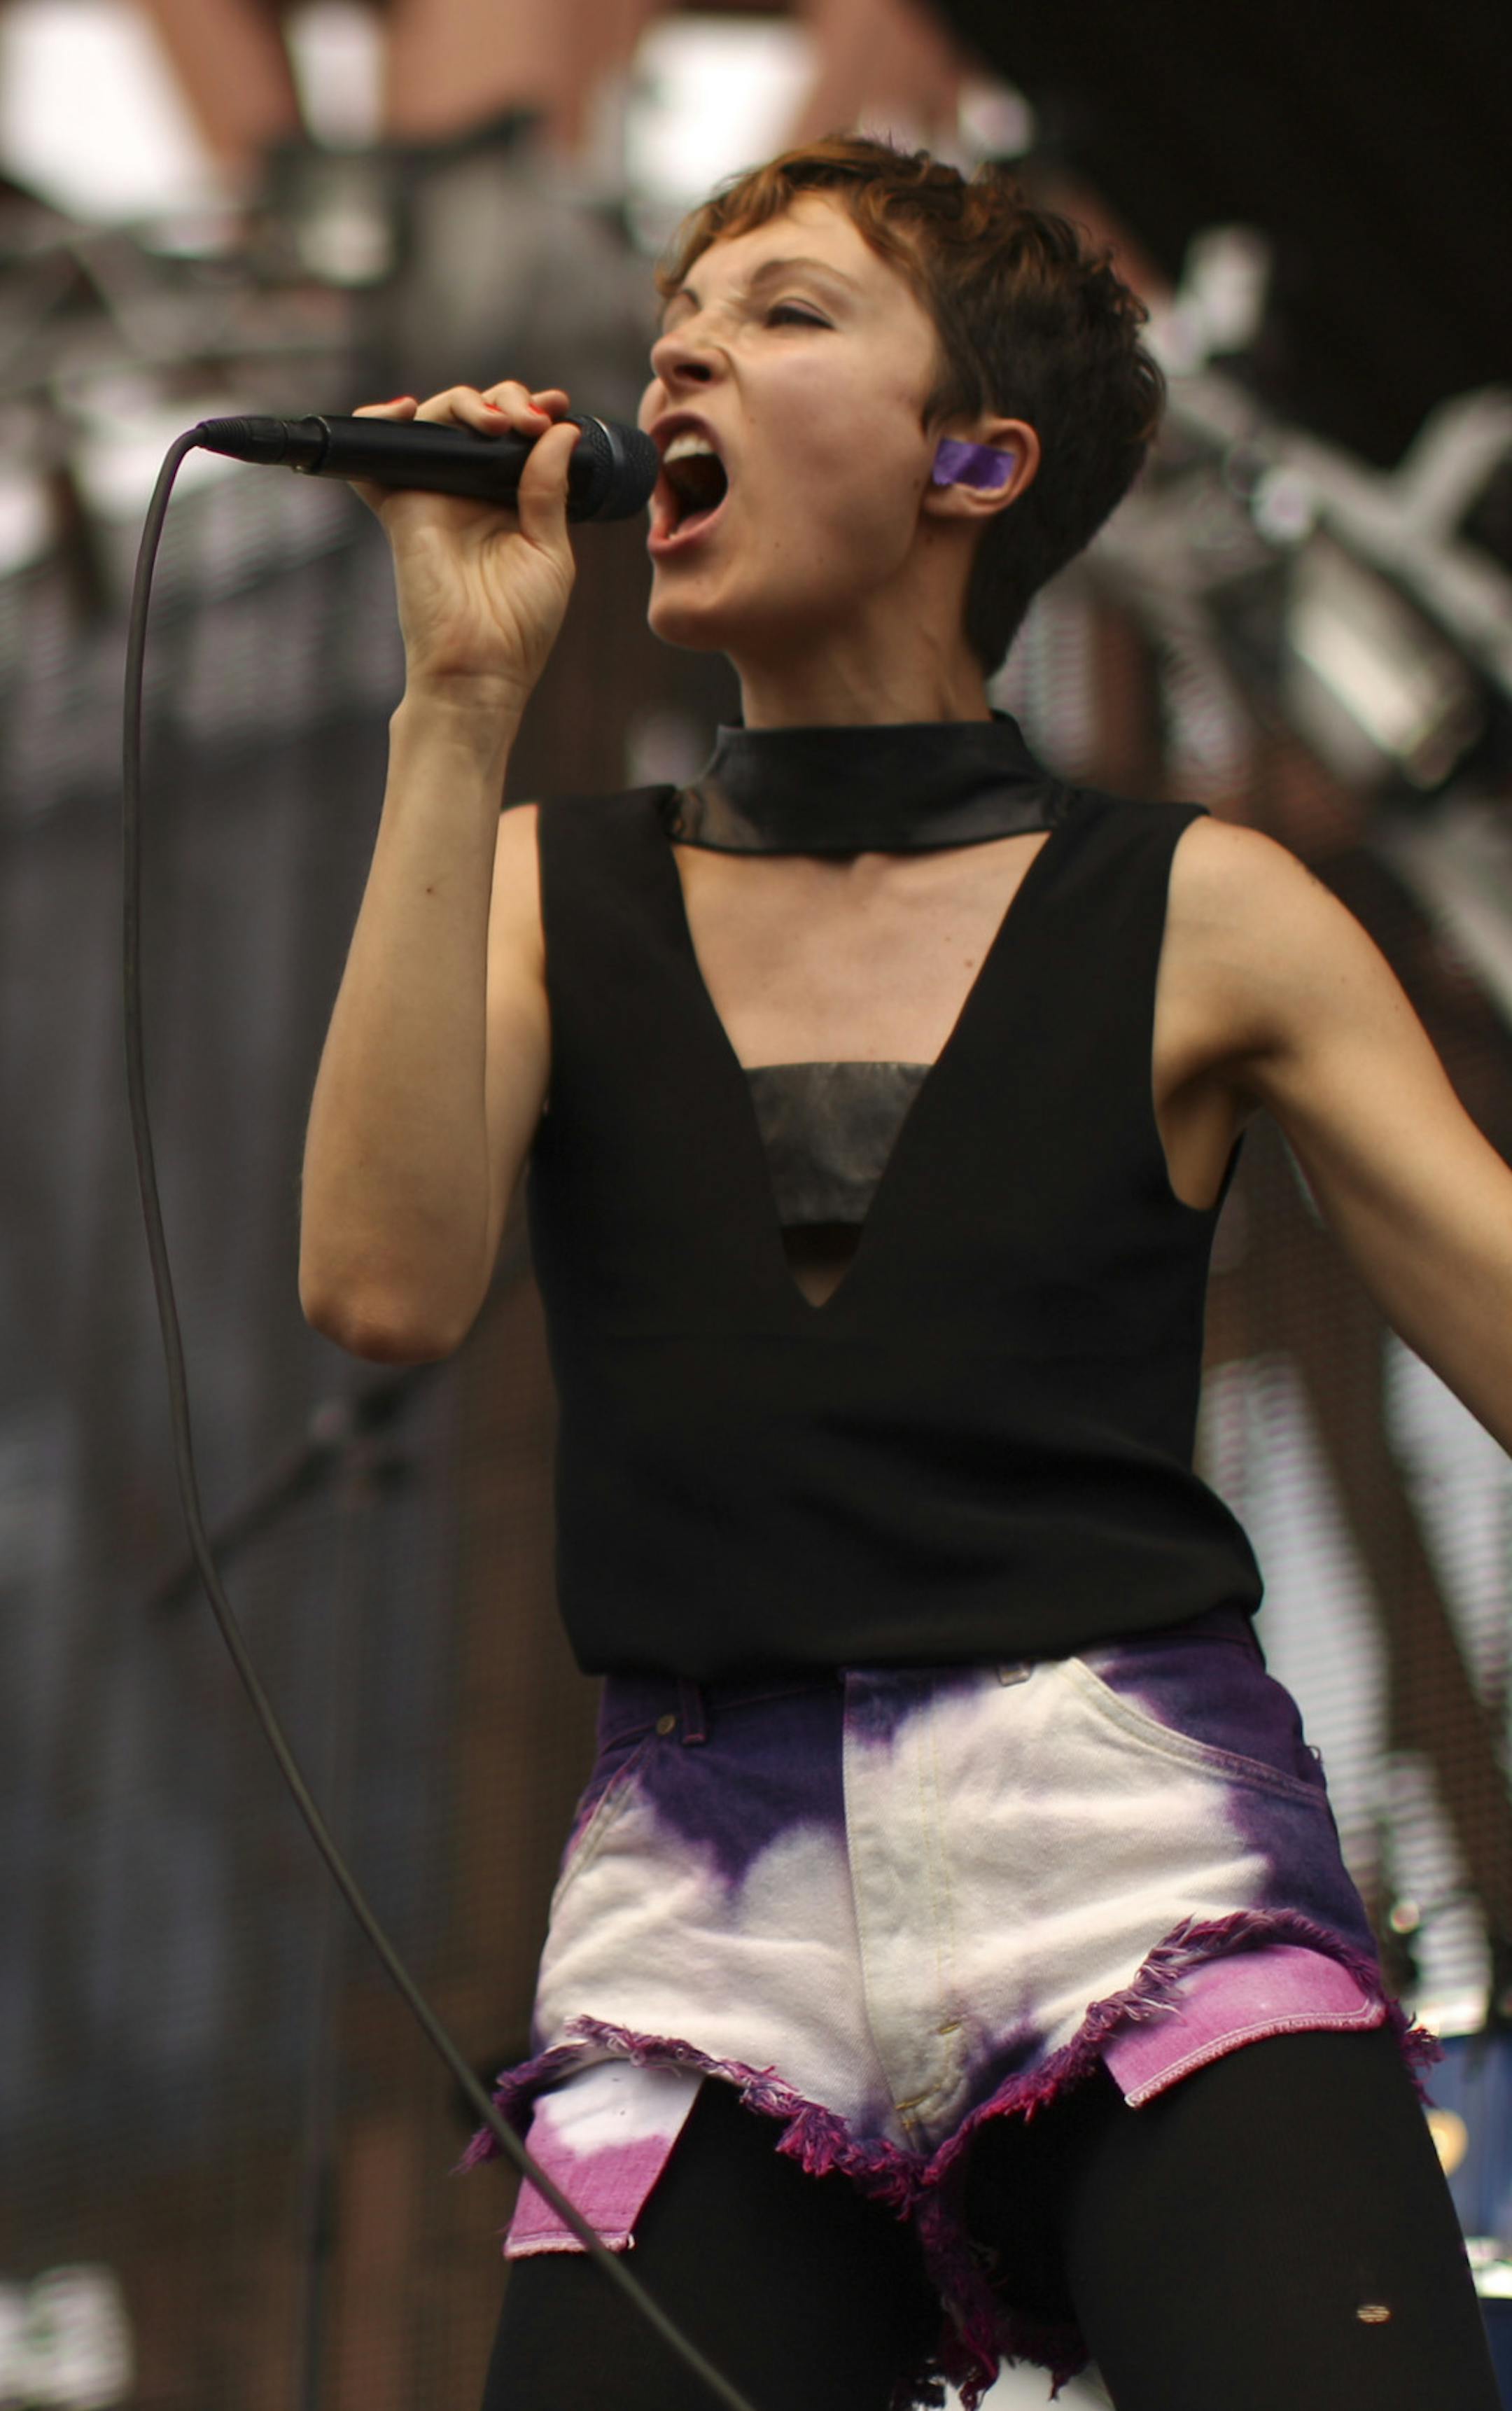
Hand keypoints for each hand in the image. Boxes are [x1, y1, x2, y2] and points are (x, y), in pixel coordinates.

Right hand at [352, 382, 580, 708]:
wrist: (480, 671)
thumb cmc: (520, 626)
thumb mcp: (550, 551)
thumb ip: (550, 490)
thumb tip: (561, 431)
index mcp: (511, 501)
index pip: (516, 437)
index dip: (534, 411)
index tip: (558, 408)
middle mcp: (470, 493)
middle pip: (475, 419)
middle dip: (505, 400)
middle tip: (530, 420)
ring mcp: (433, 497)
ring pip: (434, 423)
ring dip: (463, 403)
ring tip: (496, 421)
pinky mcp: (402, 508)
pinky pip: (375, 457)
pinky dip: (377, 424)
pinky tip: (403, 411)